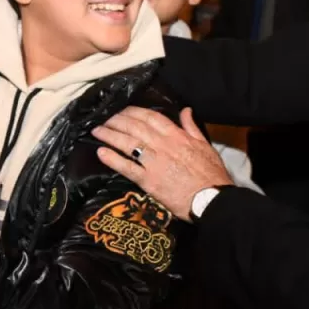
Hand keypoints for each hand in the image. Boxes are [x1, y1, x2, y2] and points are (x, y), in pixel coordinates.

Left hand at [93, 107, 231, 220]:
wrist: (211, 199)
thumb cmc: (211, 173)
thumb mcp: (205, 145)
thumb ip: (192, 127)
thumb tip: (185, 110)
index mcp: (177, 135)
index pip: (151, 117)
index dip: (134, 111)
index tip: (122, 109)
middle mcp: (163, 145)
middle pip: (135, 127)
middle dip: (117, 120)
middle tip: (103, 117)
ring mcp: (154, 163)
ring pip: (128, 144)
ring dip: (110, 135)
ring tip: (96, 131)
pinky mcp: (148, 181)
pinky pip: (127, 167)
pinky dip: (113, 159)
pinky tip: (101, 153)